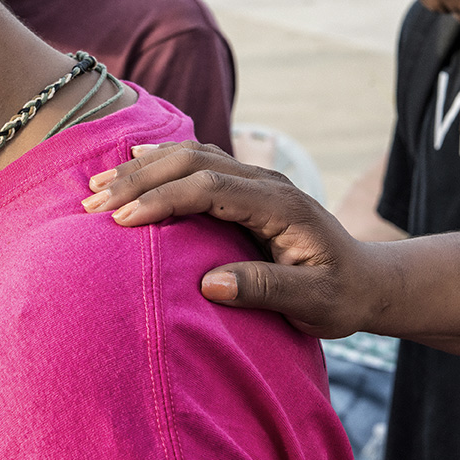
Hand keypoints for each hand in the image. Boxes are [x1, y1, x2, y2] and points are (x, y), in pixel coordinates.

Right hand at [81, 141, 382, 338]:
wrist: (367, 280)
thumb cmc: (341, 296)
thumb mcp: (314, 303)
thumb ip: (266, 290)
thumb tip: (209, 284)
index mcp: (280, 206)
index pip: (210, 188)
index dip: (163, 199)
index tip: (122, 221)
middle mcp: (265, 182)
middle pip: (192, 163)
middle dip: (139, 179)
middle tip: (92, 203)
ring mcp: (255, 179)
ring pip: (190, 156)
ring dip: (142, 168)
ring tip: (96, 185)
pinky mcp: (245, 186)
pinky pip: (196, 161)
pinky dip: (159, 162)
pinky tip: (131, 163)